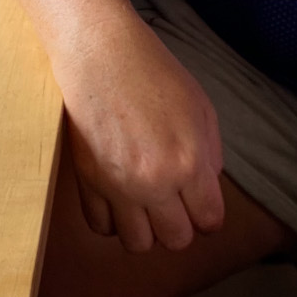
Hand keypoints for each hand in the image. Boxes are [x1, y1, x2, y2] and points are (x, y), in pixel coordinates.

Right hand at [54, 10, 224, 252]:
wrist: (100, 52)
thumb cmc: (153, 73)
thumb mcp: (200, 108)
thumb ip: (210, 155)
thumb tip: (206, 189)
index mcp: (189, 162)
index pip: (209, 221)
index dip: (208, 216)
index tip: (200, 206)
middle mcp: (154, 182)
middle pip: (176, 240)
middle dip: (179, 225)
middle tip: (173, 204)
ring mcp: (117, 185)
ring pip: (137, 244)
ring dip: (145, 230)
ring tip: (144, 206)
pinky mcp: (87, 181)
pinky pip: (101, 227)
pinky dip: (112, 221)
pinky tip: (118, 200)